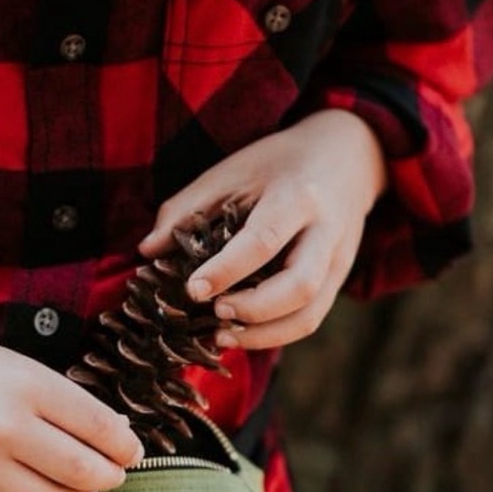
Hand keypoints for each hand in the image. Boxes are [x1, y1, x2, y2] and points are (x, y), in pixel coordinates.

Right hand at [0, 265, 143, 491]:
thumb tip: (111, 438)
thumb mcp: (16, 366)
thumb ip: (61, 401)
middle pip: (83, 471)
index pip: (99, 428)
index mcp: (26, 385)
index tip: (132, 451)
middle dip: (109, 477)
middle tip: (114, 474)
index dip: (125, 446)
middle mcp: (4, 427)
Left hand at [138, 110, 387, 349]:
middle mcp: (326, 232)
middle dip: (253, 309)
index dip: (226, 270)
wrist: (346, 156)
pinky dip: (275, 335)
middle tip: (213, 312)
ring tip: (222, 335)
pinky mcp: (338, 280)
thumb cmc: (278, 163)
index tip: (192, 290)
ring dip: (264, 335)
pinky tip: (242, 334)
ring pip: (310, 314)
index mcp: (297, 196)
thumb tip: (147, 250)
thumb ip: (186, 208)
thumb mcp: (231, 170)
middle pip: (299, 285)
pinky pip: (311, 319)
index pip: (263, 241)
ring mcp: (338, 260)